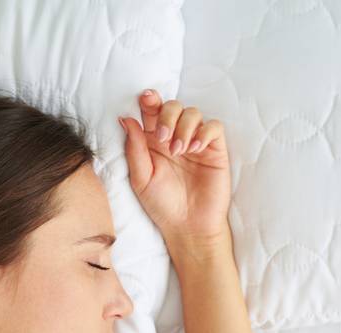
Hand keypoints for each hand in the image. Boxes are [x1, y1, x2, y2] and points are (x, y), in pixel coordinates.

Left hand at [118, 89, 231, 246]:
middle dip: (167, 115)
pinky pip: (214, 127)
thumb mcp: (141, 178)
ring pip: (193, 112)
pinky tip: (196, 149)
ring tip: (180, 151)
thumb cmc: (162, 205)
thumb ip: (134, 148)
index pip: (152, 112)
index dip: (150, 100)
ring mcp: (196, 143)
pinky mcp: (215, 151)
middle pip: (173, 106)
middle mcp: (174, 138)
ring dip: (185, 126)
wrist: (187, 226)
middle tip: (164, 139)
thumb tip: (125, 118)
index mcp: (153, 143)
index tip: (147, 99)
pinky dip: (204, 132)